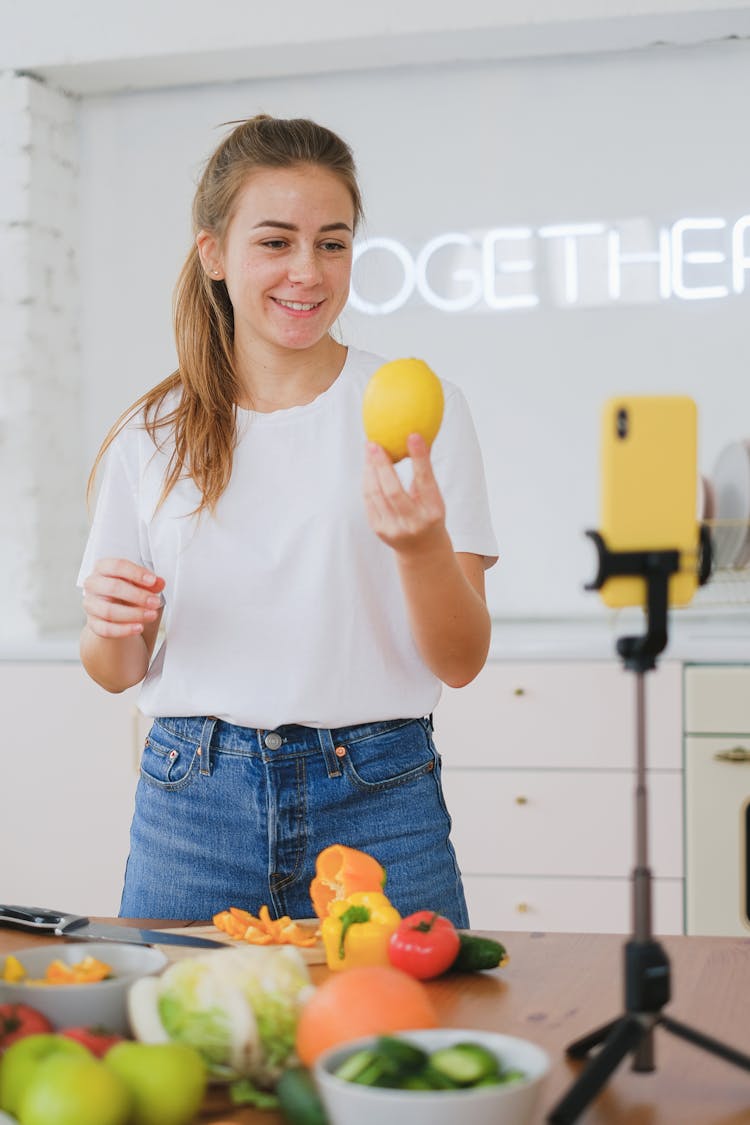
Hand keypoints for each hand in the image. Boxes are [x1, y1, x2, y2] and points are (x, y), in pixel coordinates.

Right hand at [82, 558, 165, 638]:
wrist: (114, 608)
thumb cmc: (124, 590)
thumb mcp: (138, 583)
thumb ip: (150, 583)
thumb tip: (159, 583)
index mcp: (102, 568)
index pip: (117, 566)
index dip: (136, 573)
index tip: (152, 581)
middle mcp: (93, 584)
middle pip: (113, 587)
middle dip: (137, 595)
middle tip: (155, 601)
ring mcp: (90, 604)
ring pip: (109, 611)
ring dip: (134, 614)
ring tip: (151, 615)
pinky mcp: (93, 623)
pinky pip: (106, 629)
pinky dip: (124, 630)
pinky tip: (138, 627)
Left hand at [363, 433, 446, 554]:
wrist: (422, 550)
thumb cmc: (429, 514)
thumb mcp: (435, 497)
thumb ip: (426, 471)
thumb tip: (422, 435)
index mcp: (433, 511)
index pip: (425, 481)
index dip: (419, 458)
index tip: (412, 435)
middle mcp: (414, 522)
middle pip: (393, 490)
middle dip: (382, 465)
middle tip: (375, 443)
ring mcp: (394, 528)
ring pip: (376, 494)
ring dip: (370, 470)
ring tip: (369, 449)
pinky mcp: (379, 530)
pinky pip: (369, 500)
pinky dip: (367, 481)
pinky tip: (367, 466)